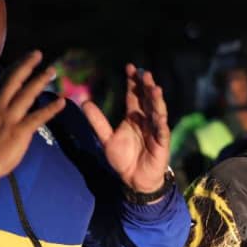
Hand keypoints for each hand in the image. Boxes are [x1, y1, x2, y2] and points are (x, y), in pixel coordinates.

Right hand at [0, 50, 65, 178]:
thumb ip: (1, 105)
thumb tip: (11, 93)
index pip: (5, 80)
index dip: (17, 66)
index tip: (29, 55)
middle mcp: (1, 107)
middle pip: (14, 81)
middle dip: (26, 66)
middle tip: (38, 53)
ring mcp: (10, 118)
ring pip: (26, 95)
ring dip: (40, 81)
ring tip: (53, 71)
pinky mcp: (19, 131)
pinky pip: (37, 118)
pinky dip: (50, 109)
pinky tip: (61, 102)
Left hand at [82, 63, 169, 193]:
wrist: (134, 179)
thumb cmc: (123, 159)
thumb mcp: (106, 139)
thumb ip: (97, 121)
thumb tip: (84, 102)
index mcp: (134, 116)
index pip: (134, 95)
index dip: (133, 82)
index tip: (129, 67)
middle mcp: (146, 120)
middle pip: (147, 99)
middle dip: (146, 86)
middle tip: (143, 73)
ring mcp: (155, 130)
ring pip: (157, 111)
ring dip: (156, 100)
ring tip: (154, 87)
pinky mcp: (161, 143)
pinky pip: (162, 131)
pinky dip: (161, 123)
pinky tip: (159, 115)